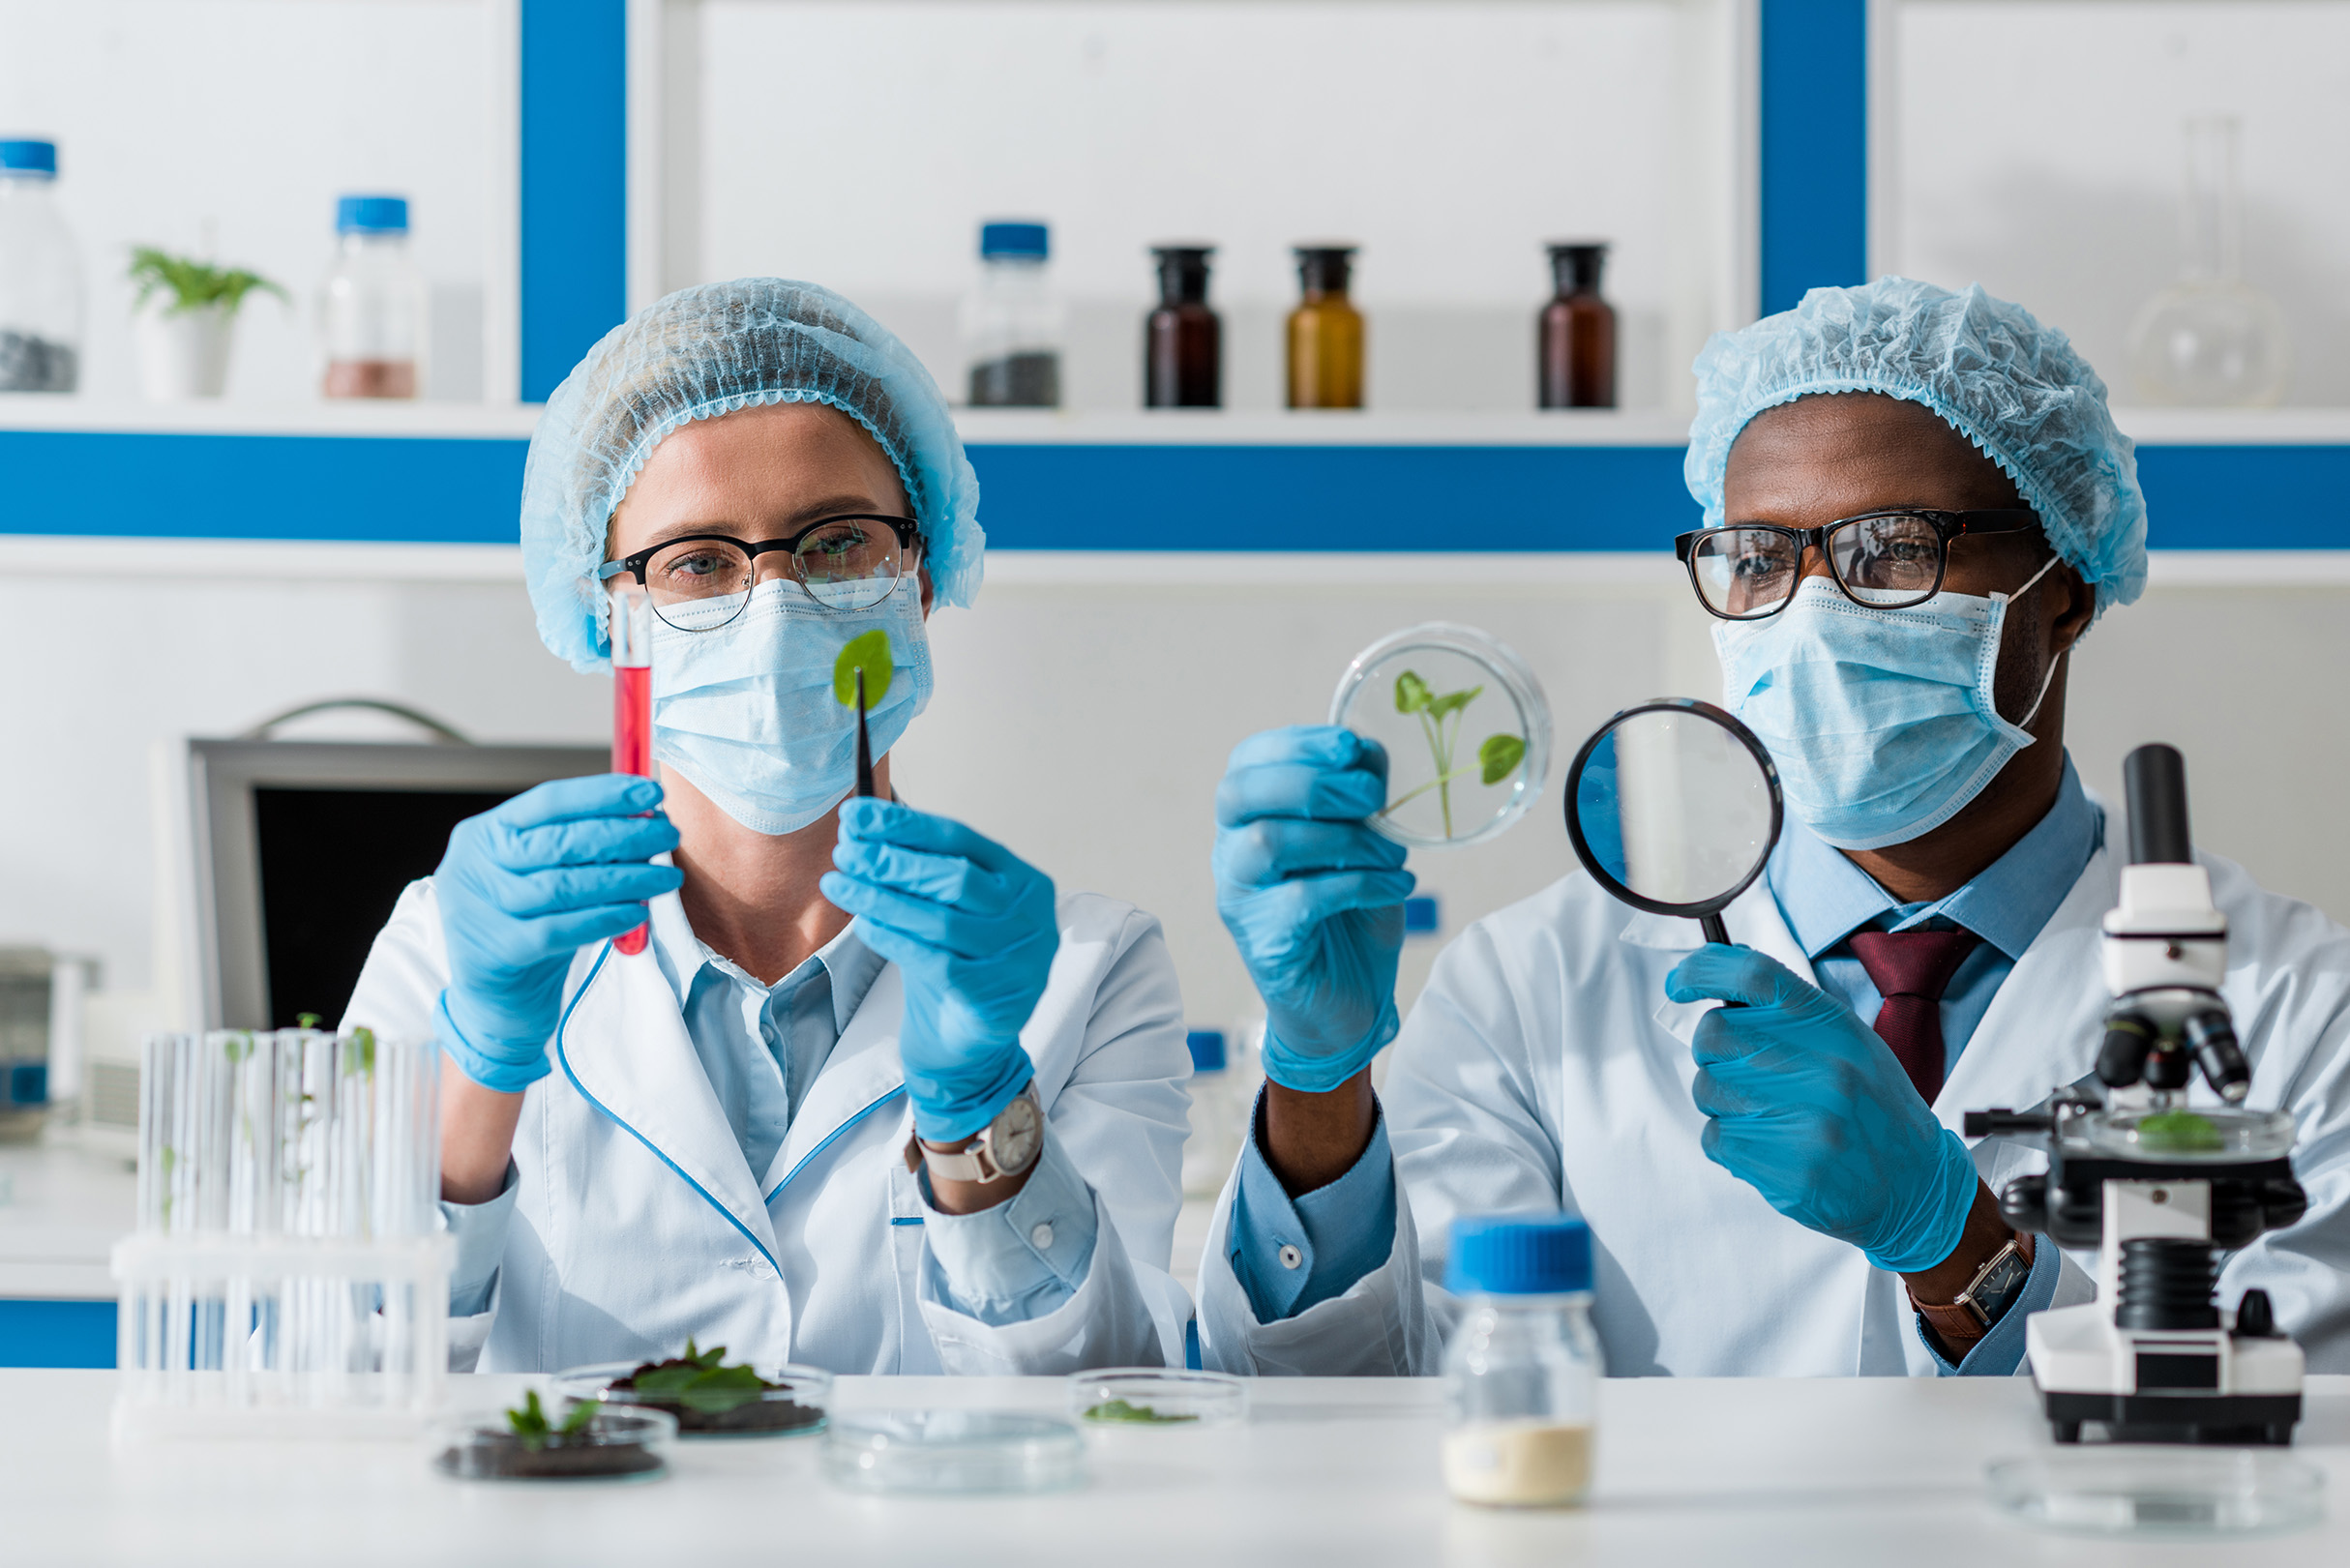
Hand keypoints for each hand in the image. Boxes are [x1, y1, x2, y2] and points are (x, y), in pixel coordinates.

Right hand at [435, 775, 682, 1091]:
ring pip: (564, 885)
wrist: (494, 1001)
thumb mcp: (541, 875)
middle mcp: (473, 866)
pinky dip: (604, 918)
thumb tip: (643, 817)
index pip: (549, 801)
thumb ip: (577, 847)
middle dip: (623, 835)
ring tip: (666, 876)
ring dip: (625, 878)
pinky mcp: (497, 952)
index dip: (603, 794)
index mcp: (484, 834)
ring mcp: (479, 910)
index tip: (650, 792)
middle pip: (560, 842)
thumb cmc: (526, 925)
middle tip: (667, 835)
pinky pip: (561, 929)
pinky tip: (637, 913)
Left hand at [821, 798, 1055, 1142]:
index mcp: (1023, 881)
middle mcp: (1030, 917)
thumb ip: (917, 871)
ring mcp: (1018, 960)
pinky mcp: (995, 997)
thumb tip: (857, 826)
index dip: (904, 826)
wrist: (967, 1045)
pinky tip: (864, 924)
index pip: (960, 840)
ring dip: (881, 898)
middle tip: (845, 851)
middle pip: (954, 878)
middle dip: (892, 861)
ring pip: (940, 919)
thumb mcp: (945, 910)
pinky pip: (933, 960)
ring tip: (838, 883)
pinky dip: (893, 938)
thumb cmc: (955, 964)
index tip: (856, 815)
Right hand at [1214, 725, 1414, 1092]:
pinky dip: (1360, 884)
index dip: (1299, 743)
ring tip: (1393, 856)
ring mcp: (1239, 898)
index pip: (1249, 760)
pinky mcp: (1262, 942)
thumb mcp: (1366, 843)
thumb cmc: (1352, 914)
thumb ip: (1361, 799)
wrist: (1349, 1003)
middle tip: (1374, 797)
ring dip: (1344, 838)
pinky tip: (1396, 887)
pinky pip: (1302, 898)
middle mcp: (1231, 852)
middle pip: (1242, 793)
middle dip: (1313, 782)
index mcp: (1250, 817)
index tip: (1353, 746)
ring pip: (1267, 842)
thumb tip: (1373, 753)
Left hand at [1665, 944, 1976, 1273]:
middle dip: (1713, 1051)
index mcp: (1833, 1027)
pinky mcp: (1788, 1170)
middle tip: (1743, 1070)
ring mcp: (1805, 1121)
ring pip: (1707, 1088)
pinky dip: (1730, 1142)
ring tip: (1769, 1114)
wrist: (1915, 1184)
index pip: (1752, 974)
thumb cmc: (1871, 1106)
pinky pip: (1715, 1138)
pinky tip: (1770, 1145)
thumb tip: (1715, 974)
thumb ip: (1788, 1010)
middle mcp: (1821, 1067)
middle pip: (1714, 1033)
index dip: (1702, 972)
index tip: (1679, 984)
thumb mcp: (1847, 1040)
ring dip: (1722, 1101)